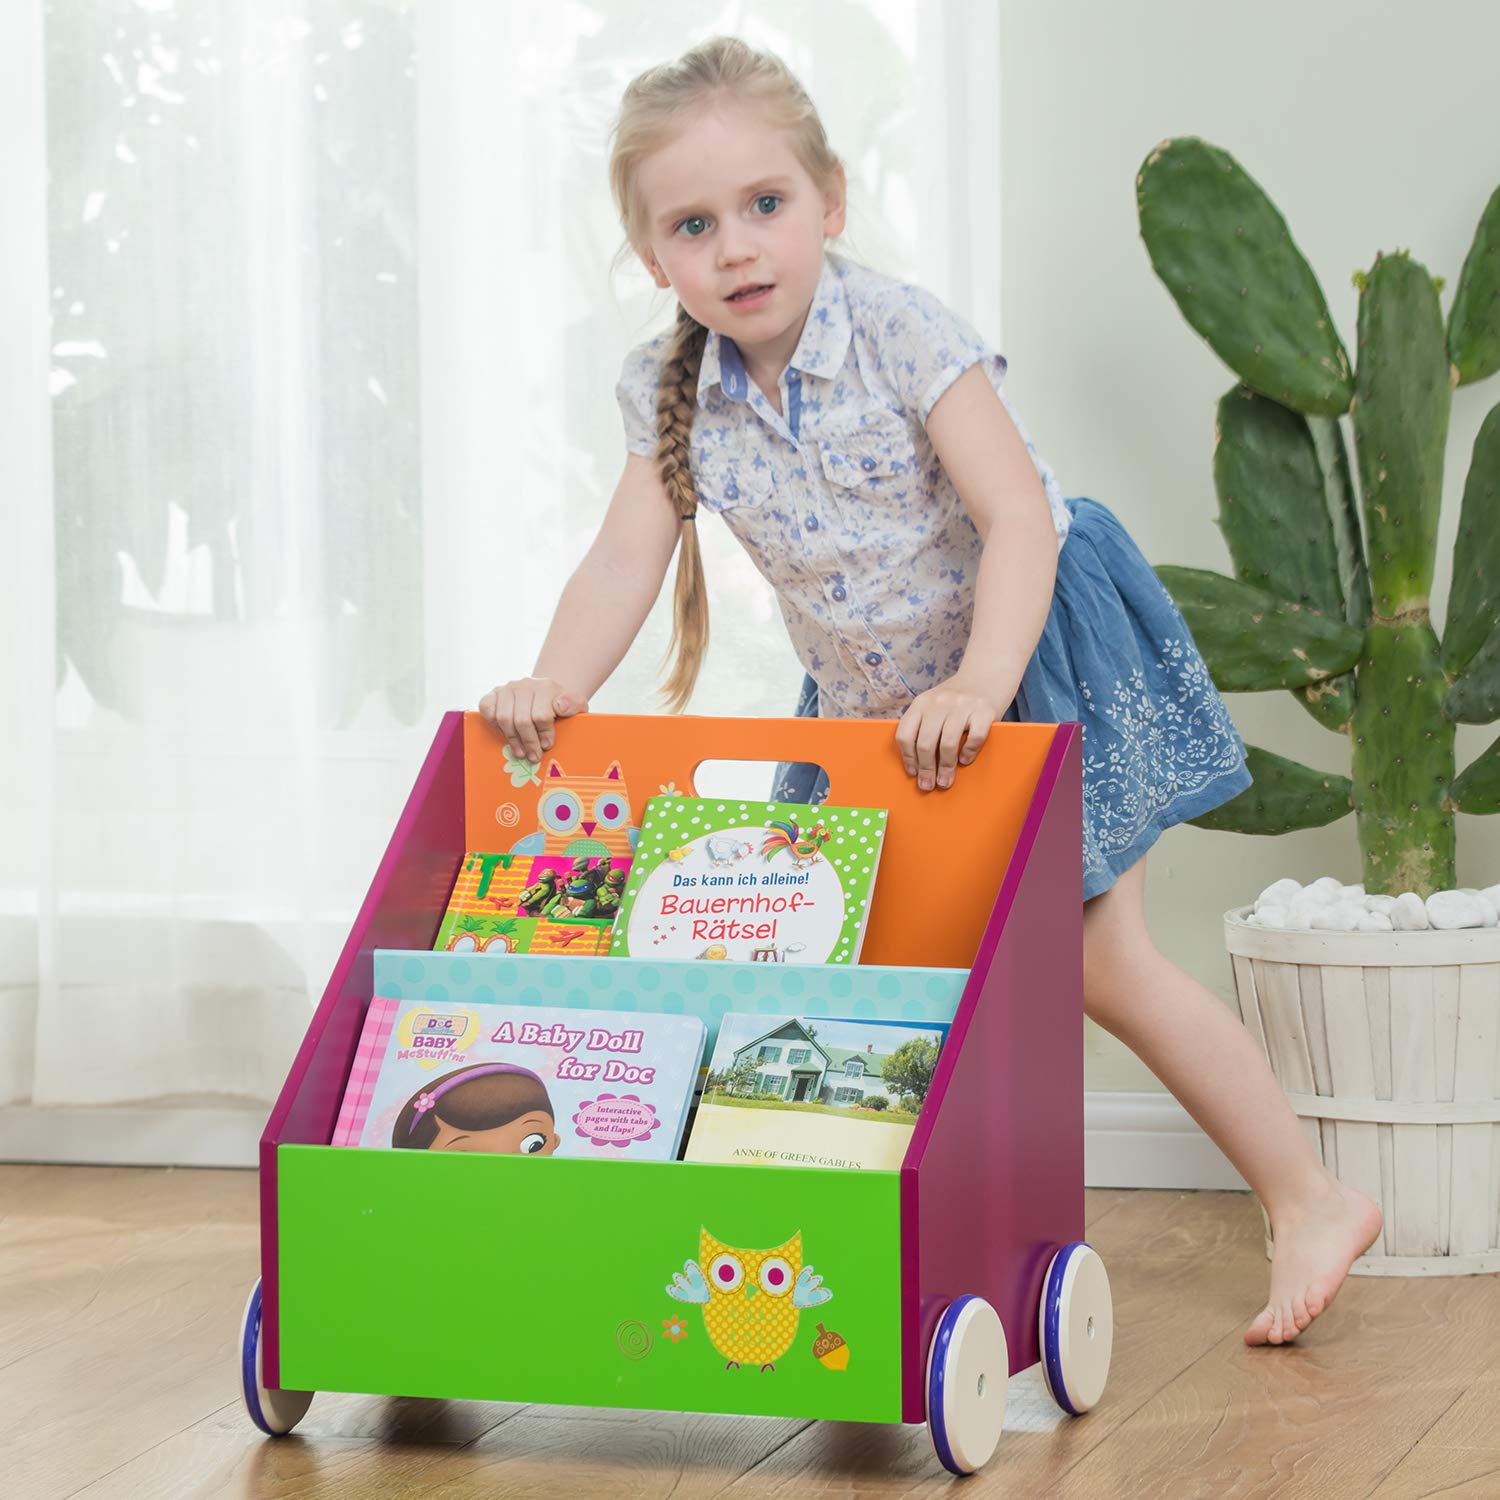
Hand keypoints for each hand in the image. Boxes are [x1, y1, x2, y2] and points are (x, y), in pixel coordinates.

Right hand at [478, 676, 587, 762]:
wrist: (546, 694)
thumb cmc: (561, 705)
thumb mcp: (576, 705)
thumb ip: (574, 705)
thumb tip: (560, 706)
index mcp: (546, 687)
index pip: (541, 715)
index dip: (544, 734)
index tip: (547, 745)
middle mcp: (525, 684)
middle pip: (522, 720)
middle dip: (529, 742)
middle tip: (534, 756)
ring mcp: (507, 688)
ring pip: (504, 718)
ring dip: (513, 739)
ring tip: (521, 752)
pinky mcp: (493, 694)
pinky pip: (487, 709)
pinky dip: (494, 725)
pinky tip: (506, 734)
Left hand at [895, 672, 1005, 791]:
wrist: (987, 674)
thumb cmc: (957, 699)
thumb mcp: (934, 705)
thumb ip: (925, 725)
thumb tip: (918, 764)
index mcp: (922, 703)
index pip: (905, 733)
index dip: (907, 757)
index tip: (913, 773)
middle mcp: (940, 702)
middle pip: (925, 742)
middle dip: (926, 769)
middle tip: (928, 785)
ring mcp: (963, 705)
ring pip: (947, 743)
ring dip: (946, 768)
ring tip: (945, 781)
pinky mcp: (984, 710)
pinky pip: (974, 738)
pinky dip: (968, 752)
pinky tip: (965, 760)